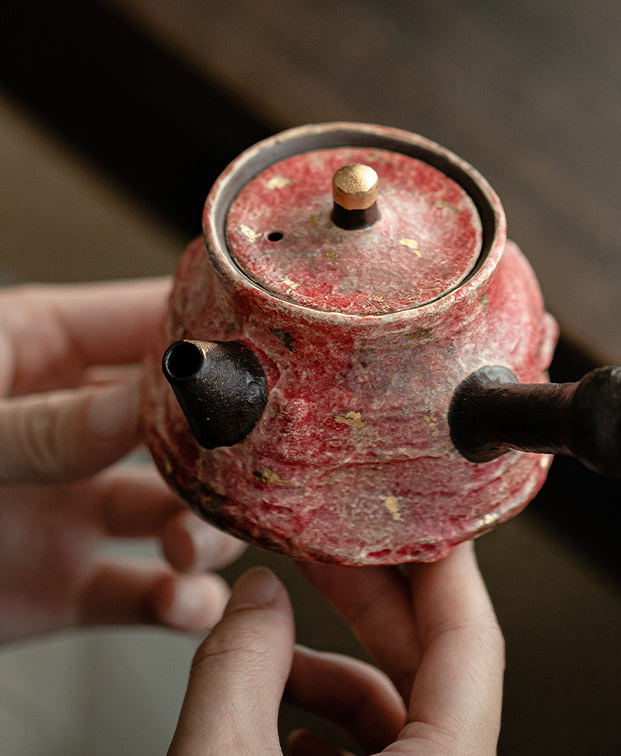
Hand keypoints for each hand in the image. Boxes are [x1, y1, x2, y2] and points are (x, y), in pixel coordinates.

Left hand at [0, 279, 244, 642]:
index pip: (153, 322)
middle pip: (187, 425)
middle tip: (249, 475)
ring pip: (180, 510)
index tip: (274, 355)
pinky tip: (184, 603)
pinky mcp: (67, 582)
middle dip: (224, 454)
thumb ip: (45, 423)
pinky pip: (145, 590)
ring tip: (192, 550)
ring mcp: (73, 506)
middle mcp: (73, 427)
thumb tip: (148, 403)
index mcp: (41, 352)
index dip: (219, 334)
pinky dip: (179, 601)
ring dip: (206, 531)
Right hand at [170, 541, 503, 754]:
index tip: (422, 510)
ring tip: (270, 647)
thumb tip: (257, 595)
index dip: (442, 561)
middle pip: (431, 666)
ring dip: (332, 667)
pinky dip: (325, 726)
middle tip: (328, 545)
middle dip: (370, 597)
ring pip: (396, 713)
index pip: (471, 640)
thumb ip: (239, 670)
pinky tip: (281, 721)